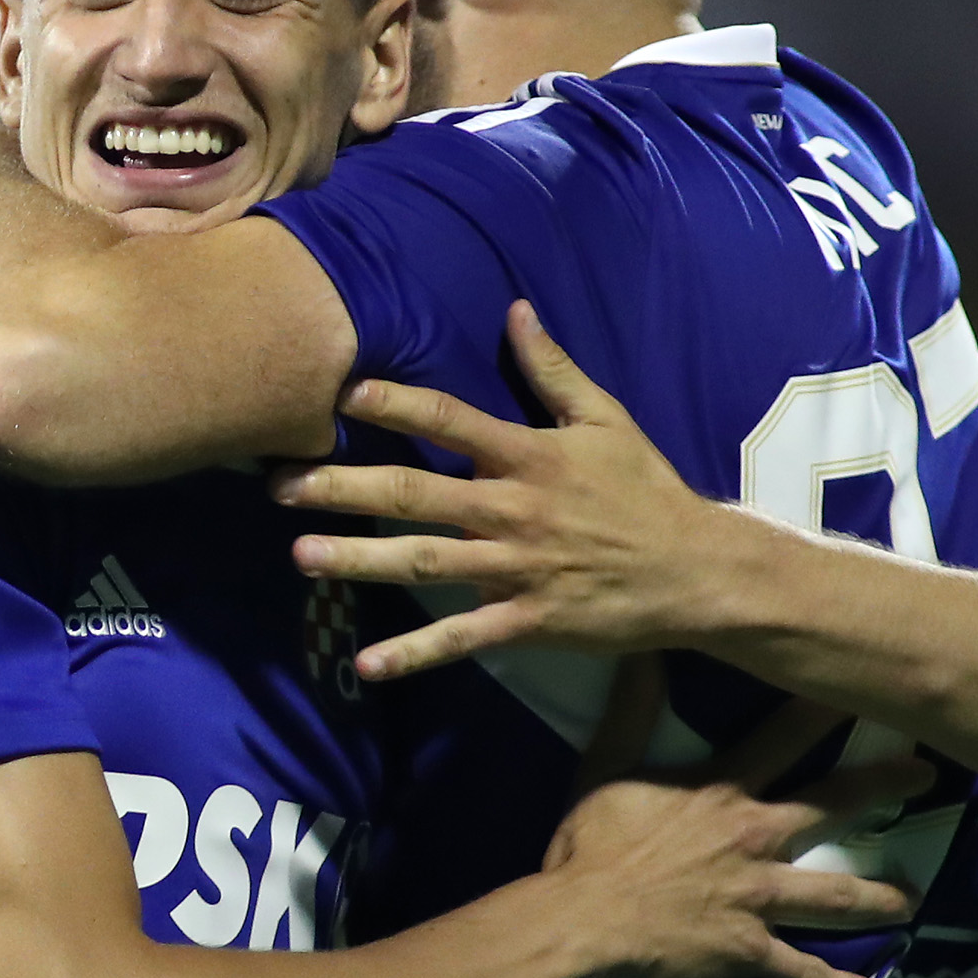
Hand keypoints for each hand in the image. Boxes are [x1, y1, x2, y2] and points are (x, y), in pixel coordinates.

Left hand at [274, 299, 753, 678]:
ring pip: (426, 562)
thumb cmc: (645, 490)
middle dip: (346, 487)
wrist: (696, 570)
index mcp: (529, 456)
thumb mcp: (606, 420)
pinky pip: (462, 639)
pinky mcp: (528, 619)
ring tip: (301, 555)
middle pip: (417, 493)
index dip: (397, 404)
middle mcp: (514, 509)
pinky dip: (415, 655)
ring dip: (361, 559)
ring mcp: (517, 568)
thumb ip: (554, 370)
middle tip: (281, 485)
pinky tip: (366, 666)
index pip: (451, 420)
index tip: (343, 394)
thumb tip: (515, 311)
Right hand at [537, 658, 923, 977]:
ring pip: (835, 897)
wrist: (581, 922)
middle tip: (927, 778)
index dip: (826, 711)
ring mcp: (757, 898)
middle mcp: (754, 839)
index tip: (870, 688)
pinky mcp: (748, 950)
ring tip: (913, 900)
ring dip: (879, 899)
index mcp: (723, 792)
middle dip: (883, 789)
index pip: (784, 739)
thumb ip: (631, 711)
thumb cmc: (589, 848)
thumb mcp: (604, 768)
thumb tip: (642, 650)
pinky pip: (801, 973)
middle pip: (833, 806)